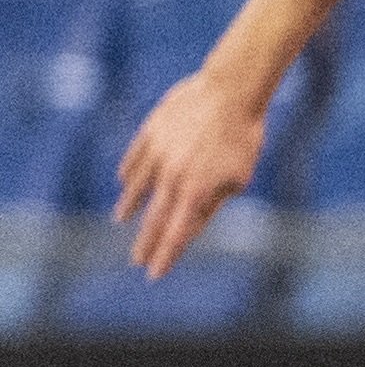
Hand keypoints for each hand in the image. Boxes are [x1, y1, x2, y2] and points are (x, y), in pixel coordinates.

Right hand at [112, 72, 268, 276]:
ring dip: (130, 207)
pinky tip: (124, 182)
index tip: (154, 274)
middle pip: (154, 217)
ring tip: (120, 221)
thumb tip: (193, 221)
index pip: (177, 233)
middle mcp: (170, 176)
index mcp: (195, 191)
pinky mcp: (149, 133)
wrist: (228, 92)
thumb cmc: (243, 136)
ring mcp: (156, 154)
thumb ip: (214, 201)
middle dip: (145, 243)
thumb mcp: (238, 177)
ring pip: (137, 188)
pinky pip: (134, 160)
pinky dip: (129, 174)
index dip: (167, 256)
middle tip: (136, 261)